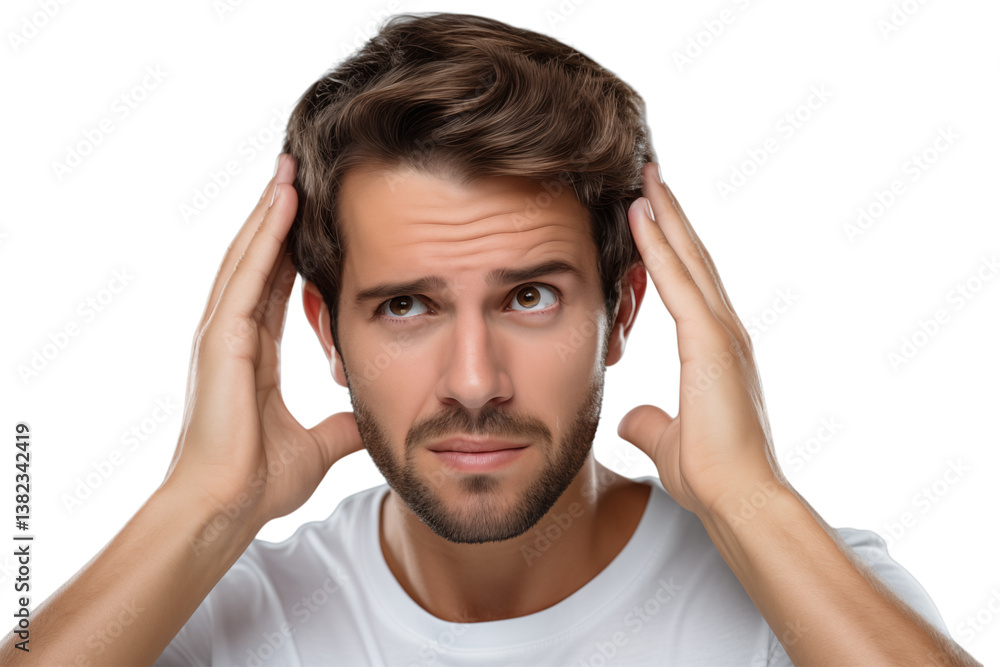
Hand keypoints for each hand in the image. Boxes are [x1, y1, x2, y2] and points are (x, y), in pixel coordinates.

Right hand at [162, 153, 363, 531]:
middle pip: (257, 261)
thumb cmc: (257, 483)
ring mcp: (221, 335)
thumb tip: (368, 417)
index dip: (290, 250)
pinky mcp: (219, 339)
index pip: (275, 288)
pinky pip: (245, 275)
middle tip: (296, 170)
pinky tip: (281, 201)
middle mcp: (232, 337)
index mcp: (253, 355)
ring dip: (270, 211)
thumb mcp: (317, 445)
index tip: (310, 216)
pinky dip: (263, 235)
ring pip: (248, 257)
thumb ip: (340, 425)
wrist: (225, 510)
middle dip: (277, 217)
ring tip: (289, 168)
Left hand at [616, 162, 785, 518]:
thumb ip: (650, 422)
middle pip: (694, 259)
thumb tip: (632, 417)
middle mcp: (725, 332)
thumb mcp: (667, 440)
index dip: (671, 247)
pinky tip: (642, 214)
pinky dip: (660, 246)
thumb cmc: (711, 476)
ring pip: (690, 259)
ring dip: (667, 215)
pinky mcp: (712, 342)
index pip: (690, 285)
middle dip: (672, 215)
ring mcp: (723, 333)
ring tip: (646, 176)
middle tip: (652, 175)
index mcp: (716, 350)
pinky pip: (679, 282)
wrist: (737, 499)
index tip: (652, 213)